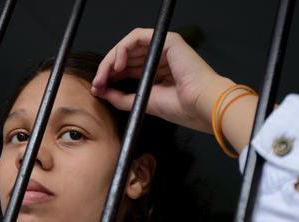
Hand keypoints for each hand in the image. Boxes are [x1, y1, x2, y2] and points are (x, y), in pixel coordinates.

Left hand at [92, 28, 233, 132]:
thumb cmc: (182, 108)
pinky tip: (117, 65)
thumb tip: (100, 91)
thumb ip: (120, 97)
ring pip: (128, 46)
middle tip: (97, 83)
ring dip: (111, 60)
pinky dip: (122, 48)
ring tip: (104, 76)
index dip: (109, 77)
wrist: (201, 106)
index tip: (98, 89)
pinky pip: (137, 37)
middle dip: (107, 70)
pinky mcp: (167, 40)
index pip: (127, 69)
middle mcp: (160, 59)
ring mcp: (164, 48)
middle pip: (125, 57)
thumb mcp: (142, 101)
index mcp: (157, 73)